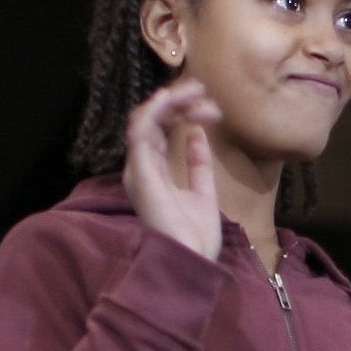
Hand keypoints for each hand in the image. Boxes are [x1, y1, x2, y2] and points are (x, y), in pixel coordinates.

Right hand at [120, 78, 226, 259]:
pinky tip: (168, 98)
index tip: (212, 110)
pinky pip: (139, 132)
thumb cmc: (195, 236)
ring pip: (145, 121)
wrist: (191, 261)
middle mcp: (142, 168)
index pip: (162, 132)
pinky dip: (152, 111)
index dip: (183, 113)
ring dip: (169, 100)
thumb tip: (197, 134)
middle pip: (153, 122)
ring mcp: (138, 169)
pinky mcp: (139, 172)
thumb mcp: (202, 192)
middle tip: (204, 93)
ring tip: (195, 90)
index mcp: (154, 173)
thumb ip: (198, 165)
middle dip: (179, 102)